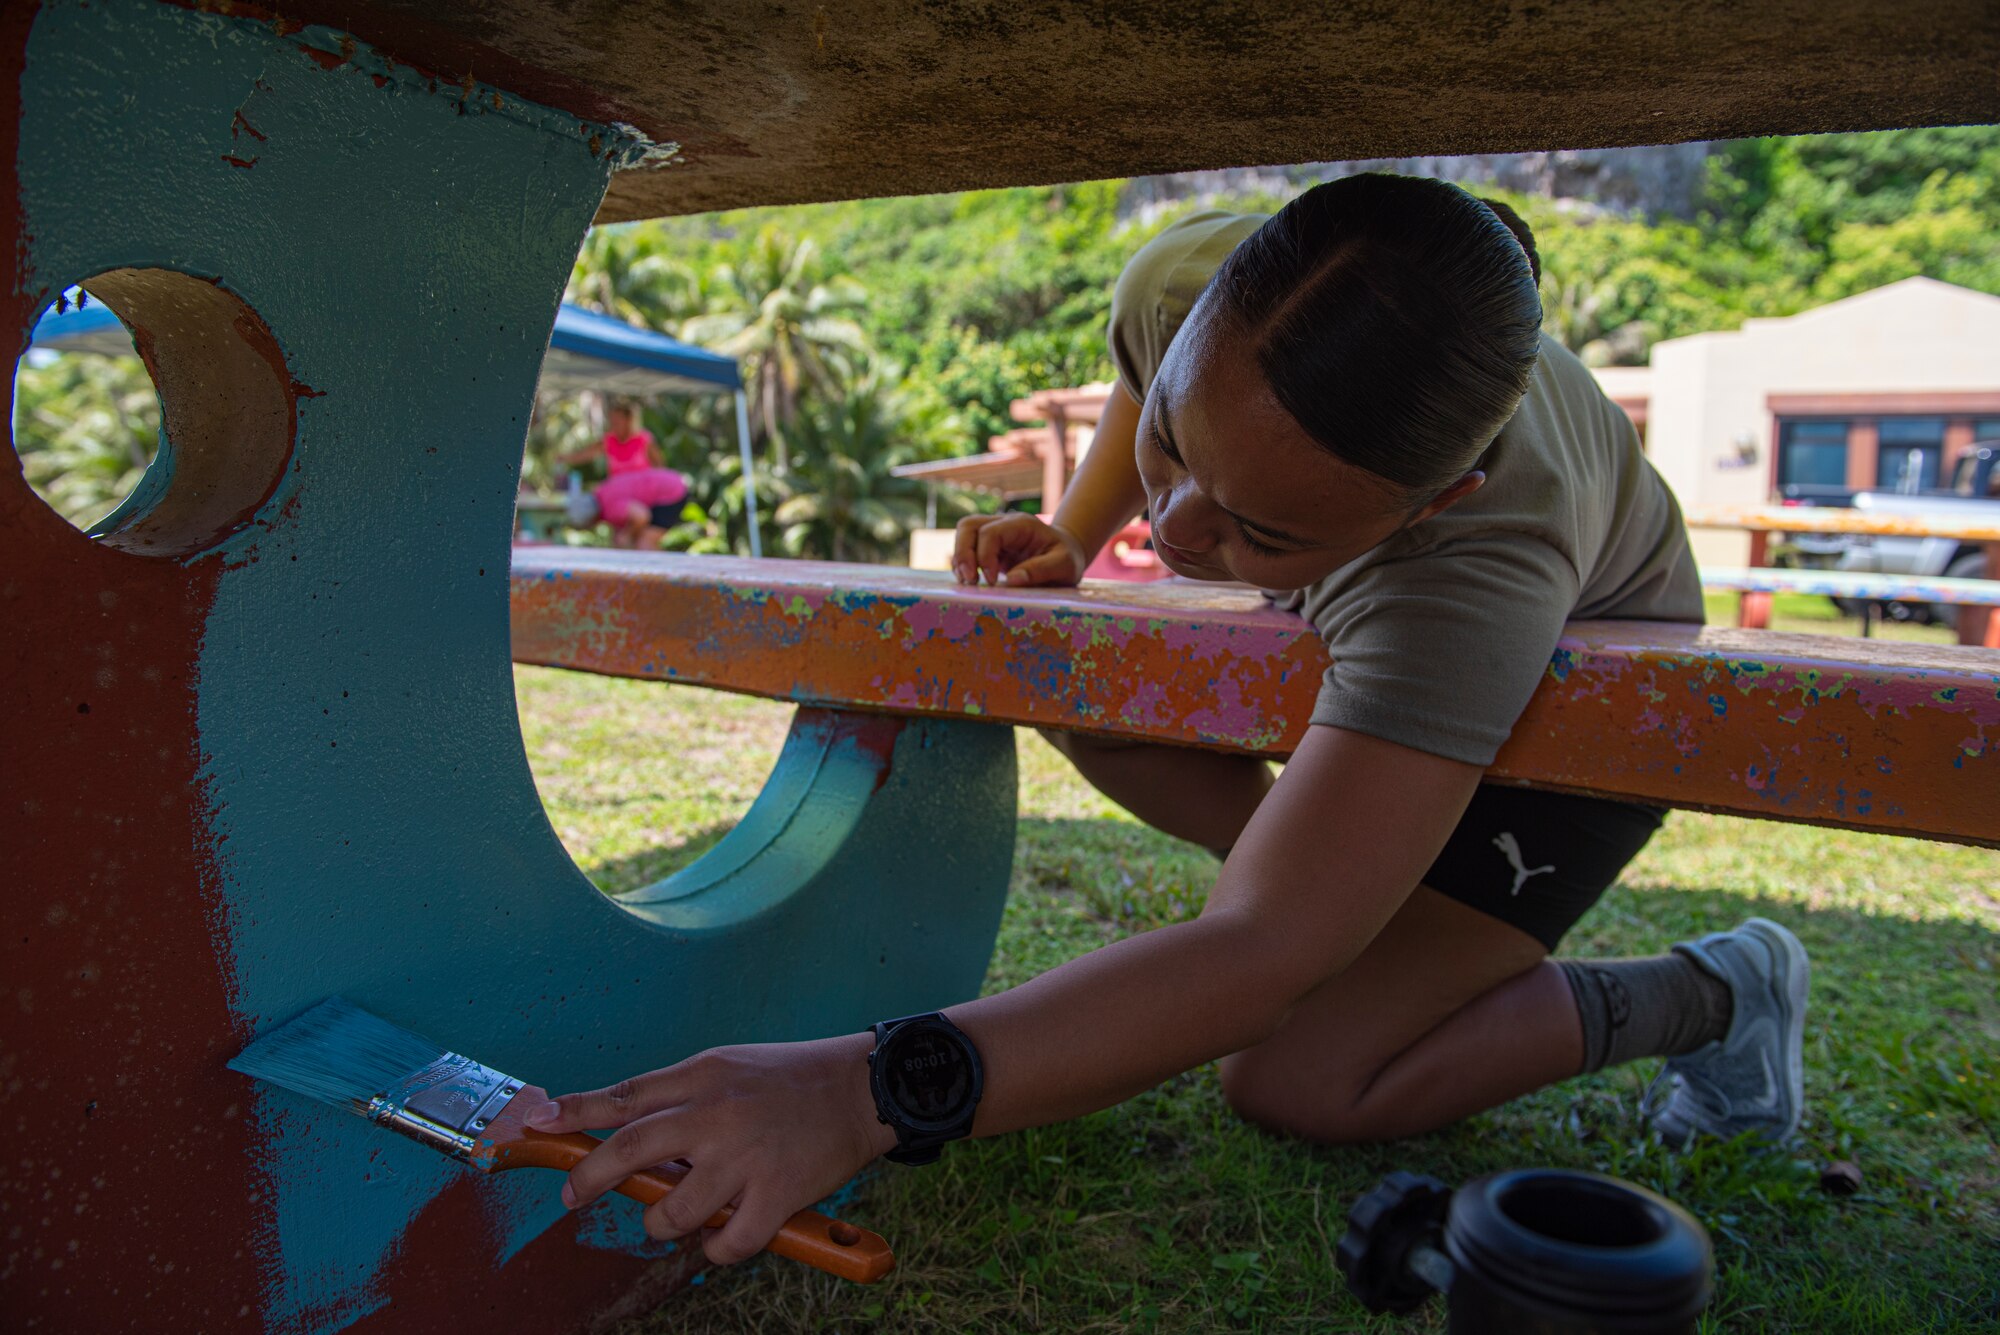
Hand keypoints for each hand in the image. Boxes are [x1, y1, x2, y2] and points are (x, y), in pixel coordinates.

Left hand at [525, 1034, 896, 1264]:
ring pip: (672, 1210)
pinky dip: (718, 1248)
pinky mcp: (776, 1194)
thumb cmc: (791, 1079)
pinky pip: (728, 1242)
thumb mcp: (729, 1066)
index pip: (625, 1096)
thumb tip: (626, 1131)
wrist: (862, 1087)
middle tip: (574, 1194)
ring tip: (674, 1215)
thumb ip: (680, 1097)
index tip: (538, 1124)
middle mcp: (716, 1114)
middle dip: (588, 1177)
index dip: (574, 1112)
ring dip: (662, 1221)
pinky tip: (724, 1235)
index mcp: (703, 1077)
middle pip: (629, 1150)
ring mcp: (745, 1157)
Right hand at [952, 514, 1087, 587]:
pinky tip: (971, 581)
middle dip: (963, 554)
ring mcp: (994, 534)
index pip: (990, 533)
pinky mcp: (989, 548)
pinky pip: (967, 549)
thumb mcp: (1065, 565)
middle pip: (968, 526)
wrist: (1068, 553)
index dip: (984, 557)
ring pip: (964, 534)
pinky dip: (964, 564)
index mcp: (1021, 525)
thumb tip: (1012, 580)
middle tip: (969, 581)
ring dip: (960, 559)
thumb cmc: (1068, 558)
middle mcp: (1004, 524)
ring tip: (968, 583)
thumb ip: (1042, 570)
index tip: (991, 582)